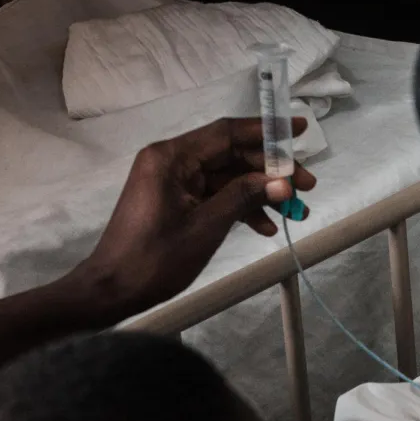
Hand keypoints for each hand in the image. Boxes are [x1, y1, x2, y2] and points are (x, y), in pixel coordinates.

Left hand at [68, 116, 317, 320]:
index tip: (299, 130)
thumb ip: (244, 198)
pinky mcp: (174, 201)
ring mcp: (172, 182)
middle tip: (307, 187)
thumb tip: (282, 182)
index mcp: (172, 158)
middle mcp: (171, 161)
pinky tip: (265, 226)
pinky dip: (239, 207)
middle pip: (230, 155)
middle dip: (270, 171)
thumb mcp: (206, 227)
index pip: (227, 133)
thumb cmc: (155, 258)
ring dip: (259, 193)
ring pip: (226, 177)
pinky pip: (214, 195)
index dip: (266, 131)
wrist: (113, 290)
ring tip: (294, 211)